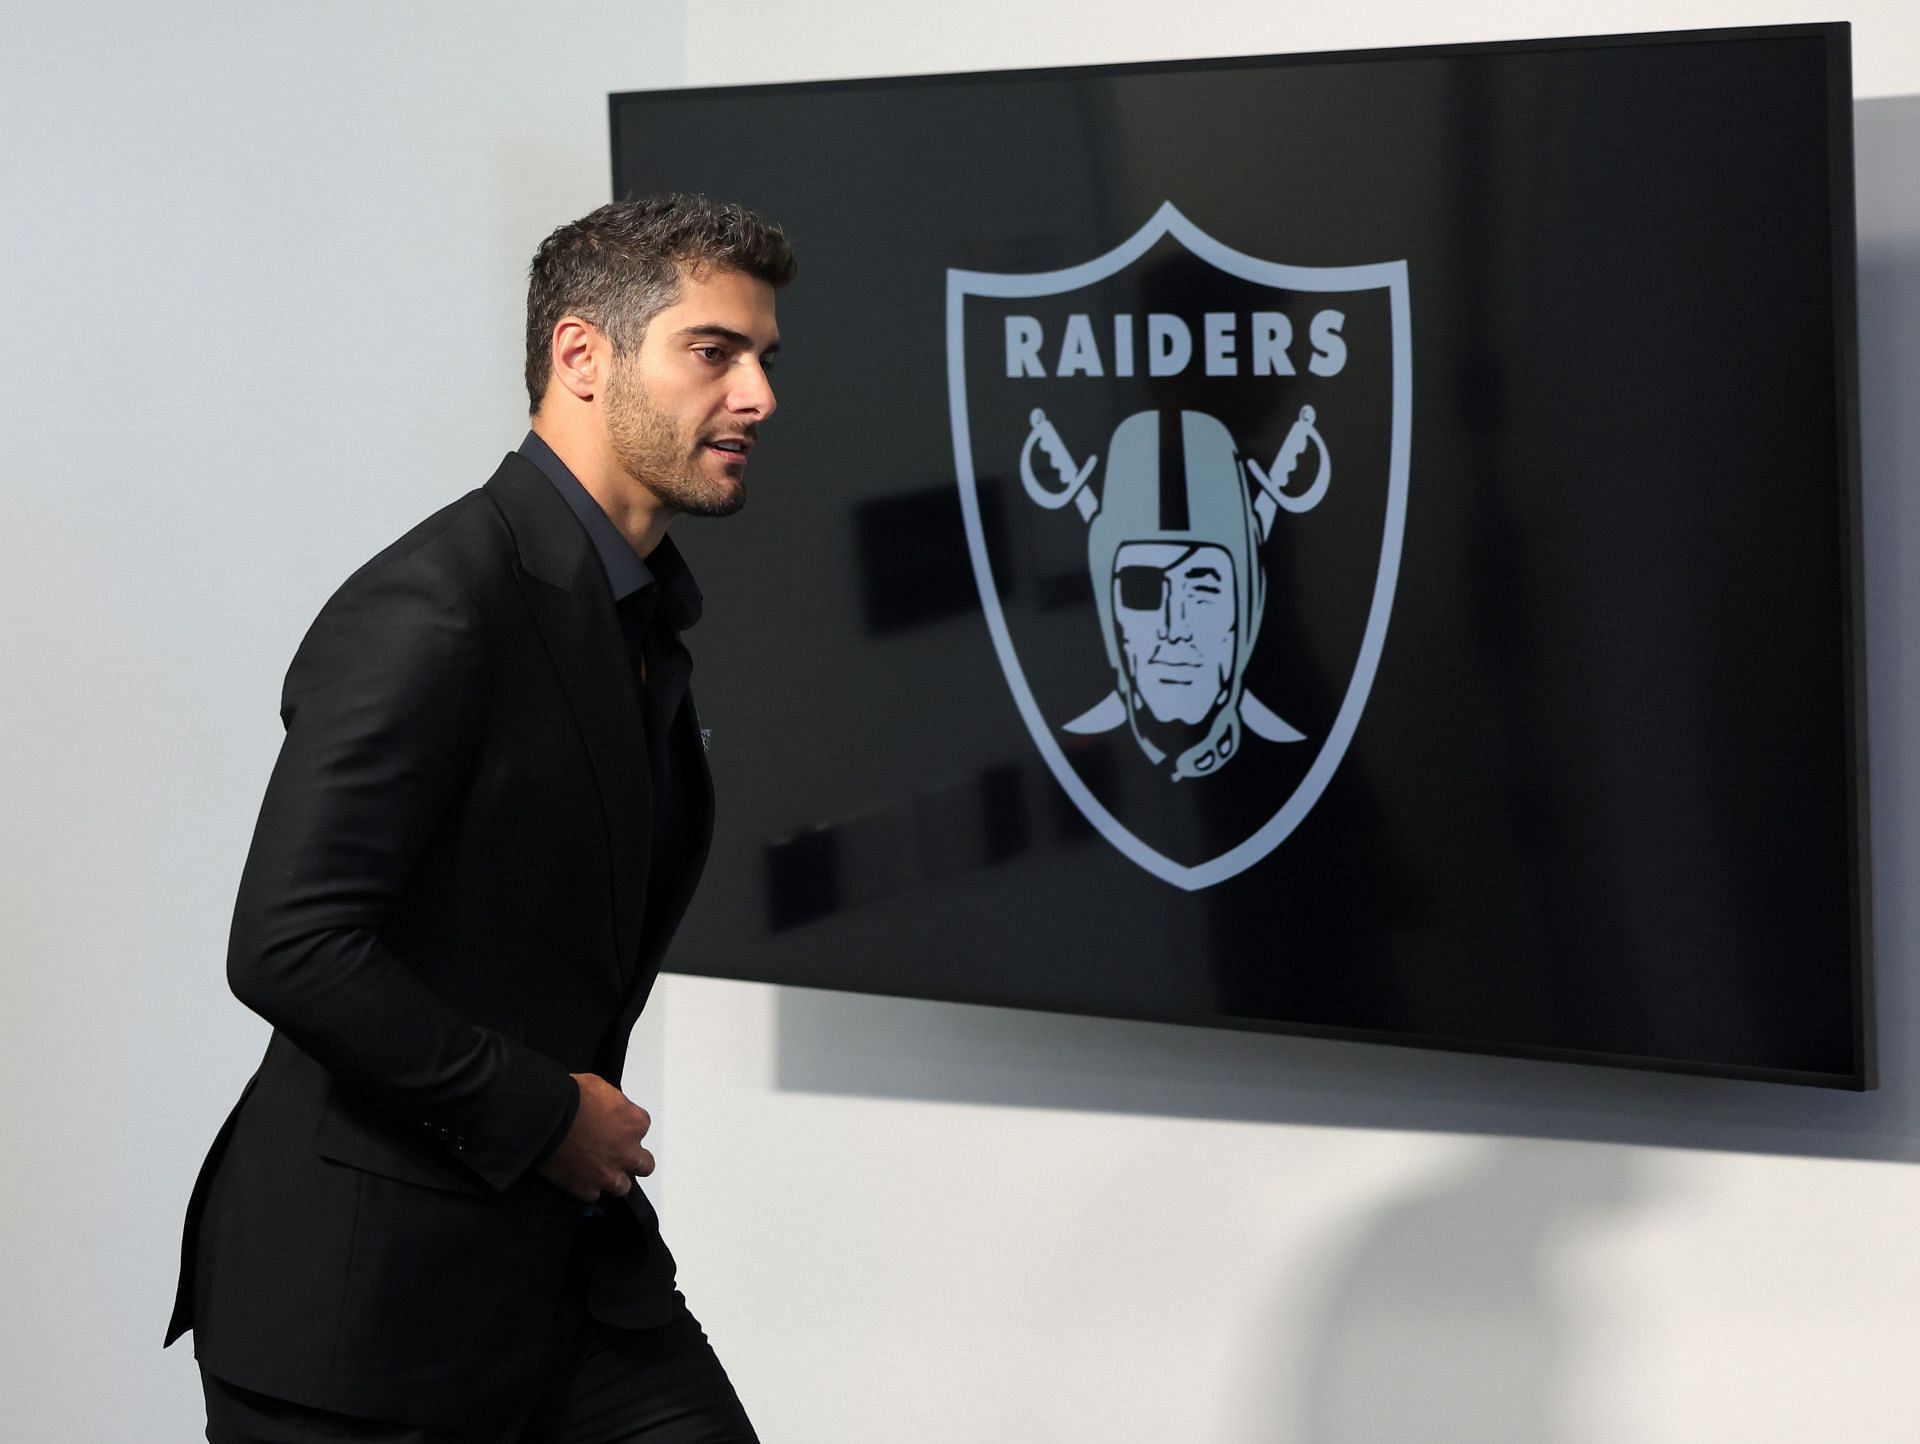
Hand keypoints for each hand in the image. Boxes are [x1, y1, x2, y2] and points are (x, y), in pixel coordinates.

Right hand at [536, 1073, 653, 1202]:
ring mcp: (608, 1174)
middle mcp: (628, 1152)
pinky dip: (586, 1186)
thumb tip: (607, 1109)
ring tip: (598, 1171)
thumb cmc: (572, 1096)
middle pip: (644, 1164)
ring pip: (622, 1186)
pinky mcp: (586, 1188)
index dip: (626, 1127)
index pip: (641, 1127)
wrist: (547, 1117)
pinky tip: (578, 1178)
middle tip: (616, 1154)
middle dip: (632, 1160)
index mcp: (635, 1123)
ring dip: (612, 1178)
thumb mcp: (600, 1087)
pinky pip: (592, 1194)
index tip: (614, 1126)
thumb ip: (612, 1103)